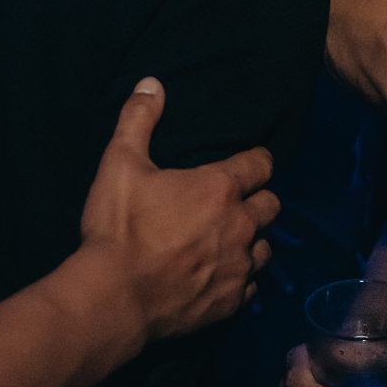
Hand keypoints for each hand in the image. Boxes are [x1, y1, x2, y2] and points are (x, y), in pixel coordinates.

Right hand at [78, 79, 278, 341]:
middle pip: (271, 206)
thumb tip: (153, 83)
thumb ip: (138, 119)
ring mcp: (239, 267)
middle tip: (234, 203)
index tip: (247, 164)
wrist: (114, 298)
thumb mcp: (120, 164)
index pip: (260, 164)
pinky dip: (240, 279)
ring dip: (252, 241)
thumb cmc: (119, 228)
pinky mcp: (231, 303)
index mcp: (219, 188)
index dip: (255, 161)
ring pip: (265, 248)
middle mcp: (240, 226)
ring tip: (230, 241)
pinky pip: (250, 287)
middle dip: (258, 201)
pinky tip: (221, 277)